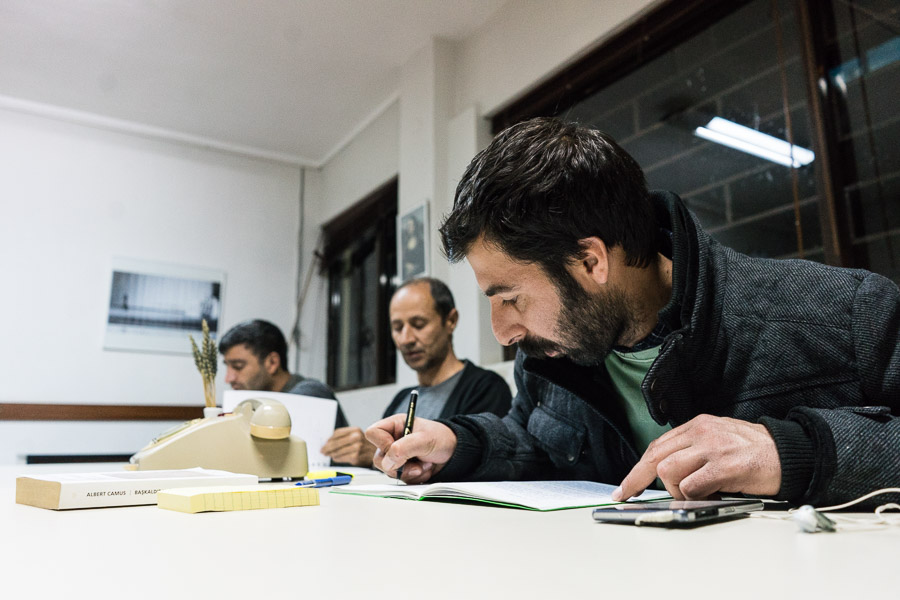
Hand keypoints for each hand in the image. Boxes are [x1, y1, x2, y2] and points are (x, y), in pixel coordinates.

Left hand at [320, 427, 376, 466]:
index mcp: (355, 430)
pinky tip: (335, 457)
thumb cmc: (365, 445)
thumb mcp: (357, 435)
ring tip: (328, 454)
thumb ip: (345, 436)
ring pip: (337, 451)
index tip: (324, 443)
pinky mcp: (356, 457)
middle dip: (327, 448)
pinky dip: (336, 458)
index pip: (337, 433)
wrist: (377, 453)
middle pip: (336, 442)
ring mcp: (356, 448)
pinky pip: (341, 458)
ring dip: (331, 454)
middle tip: (322, 451)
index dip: (329, 439)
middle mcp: (356, 437)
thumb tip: (328, 442)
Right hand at [365, 414, 456, 483]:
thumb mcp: (424, 439)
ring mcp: (397, 457)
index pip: (373, 433)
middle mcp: (393, 441)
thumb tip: (387, 462)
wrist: (455, 453)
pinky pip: (401, 479)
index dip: (381, 443)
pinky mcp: (404, 470)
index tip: (396, 448)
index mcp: (394, 426)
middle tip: (415, 464)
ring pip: (389, 471)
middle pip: (379, 458)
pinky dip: (414, 478)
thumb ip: (403, 448)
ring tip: (425, 464)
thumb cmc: (442, 438)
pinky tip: (425, 469)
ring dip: (409, 472)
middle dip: (398, 465)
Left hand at [612, 414, 780, 500]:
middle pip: (655, 457)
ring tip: (696, 493)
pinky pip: (691, 486)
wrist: (791, 453)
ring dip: (676, 490)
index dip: (638, 468)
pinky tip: (709, 496)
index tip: (626, 486)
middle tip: (628, 496)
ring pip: (667, 471)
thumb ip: (692, 450)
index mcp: (697, 425)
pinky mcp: (724, 466)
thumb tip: (664, 472)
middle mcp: (701, 432)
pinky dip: (693, 496)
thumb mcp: (718, 440)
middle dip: (637, 480)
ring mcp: (712, 448)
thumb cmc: (755, 451)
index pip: (657, 446)